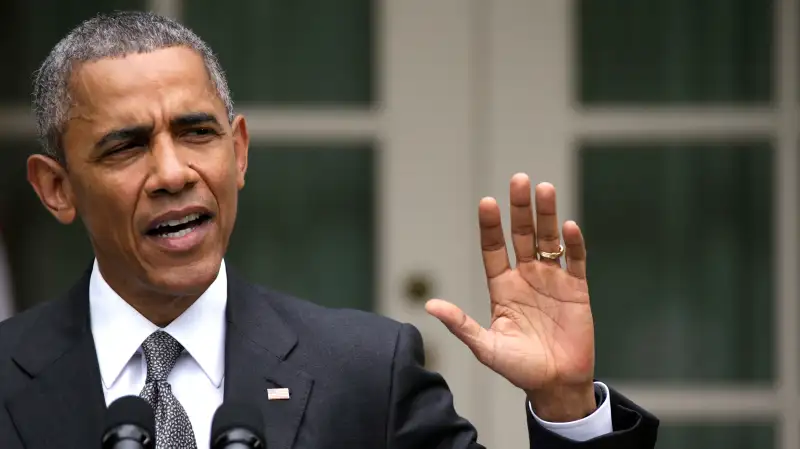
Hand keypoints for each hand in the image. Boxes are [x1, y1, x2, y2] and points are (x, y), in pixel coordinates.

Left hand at [425, 173, 595, 421]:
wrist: (556, 385)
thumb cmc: (519, 368)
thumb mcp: (486, 347)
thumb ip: (461, 325)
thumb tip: (429, 305)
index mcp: (502, 287)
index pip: (494, 249)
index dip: (491, 226)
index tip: (487, 202)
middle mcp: (526, 277)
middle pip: (522, 235)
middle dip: (520, 208)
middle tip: (519, 179)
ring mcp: (552, 280)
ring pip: (549, 240)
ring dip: (547, 215)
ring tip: (544, 188)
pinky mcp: (576, 289)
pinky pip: (575, 261)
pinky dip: (573, 244)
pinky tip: (568, 227)